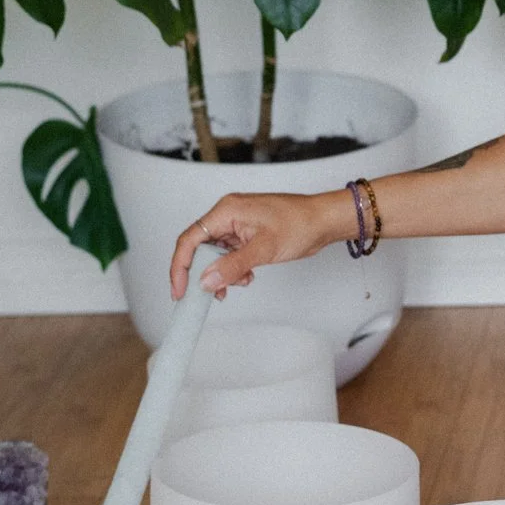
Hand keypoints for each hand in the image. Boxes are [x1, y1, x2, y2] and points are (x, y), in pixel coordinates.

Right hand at [170, 190, 346, 299]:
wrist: (325, 221)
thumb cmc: (301, 223)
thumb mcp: (264, 249)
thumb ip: (233, 266)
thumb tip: (207, 281)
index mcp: (226, 210)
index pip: (190, 239)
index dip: (180, 267)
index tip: (180, 290)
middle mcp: (228, 215)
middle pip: (200, 248)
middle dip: (204, 273)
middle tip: (210, 293)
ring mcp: (237, 224)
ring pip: (215, 254)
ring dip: (222, 273)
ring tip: (238, 284)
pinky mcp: (247, 234)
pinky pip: (230, 255)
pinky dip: (234, 269)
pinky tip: (247, 277)